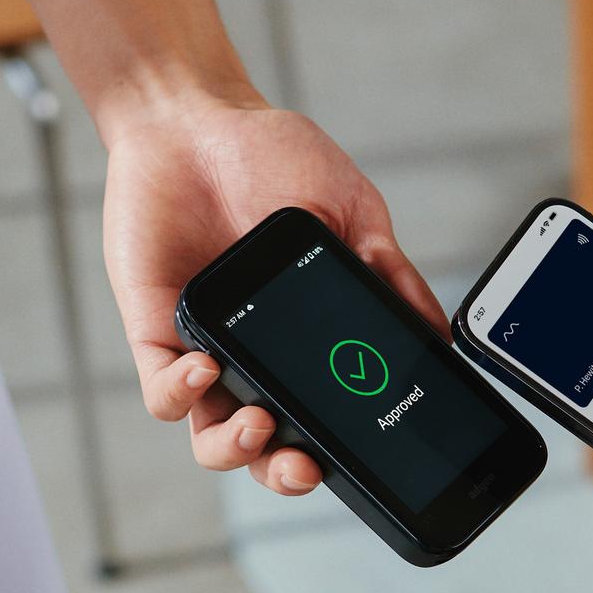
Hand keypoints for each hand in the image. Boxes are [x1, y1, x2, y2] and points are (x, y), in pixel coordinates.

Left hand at [100, 91, 445, 494]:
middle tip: (306, 467)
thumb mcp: (354, 215)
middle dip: (287, 473)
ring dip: (236, 452)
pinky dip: (183, 395)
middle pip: (266, 449)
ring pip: (210, 438)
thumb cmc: (271, 161)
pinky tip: (207, 368)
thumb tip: (438, 336)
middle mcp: (251, 357)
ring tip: (260, 427)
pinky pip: (163, 392)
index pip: (321, 418)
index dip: (339, 452)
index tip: (368, 462)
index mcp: (301, 341)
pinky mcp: (155, 332)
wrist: (197, 118)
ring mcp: (201, 349)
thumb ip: (391, 275)